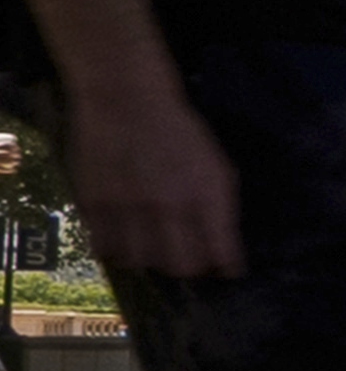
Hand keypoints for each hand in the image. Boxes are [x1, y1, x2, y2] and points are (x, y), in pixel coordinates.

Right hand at [65, 71, 240, 279]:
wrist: (126, 99)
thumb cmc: (179, 130)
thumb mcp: (216, 164)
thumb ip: (219, 206)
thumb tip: (222, 247)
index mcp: (206, 194)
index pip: (221, 252)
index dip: (225, 267)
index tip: (226, 270)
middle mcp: (169, 206)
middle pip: (181, 265)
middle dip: (190, 268)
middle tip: (189, 259)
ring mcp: (128, 208)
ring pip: (141, 261)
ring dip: (151, 260)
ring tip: (154, 249)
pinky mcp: (94, 204)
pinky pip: (105, 247)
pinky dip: (117, 250)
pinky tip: (125, 240)